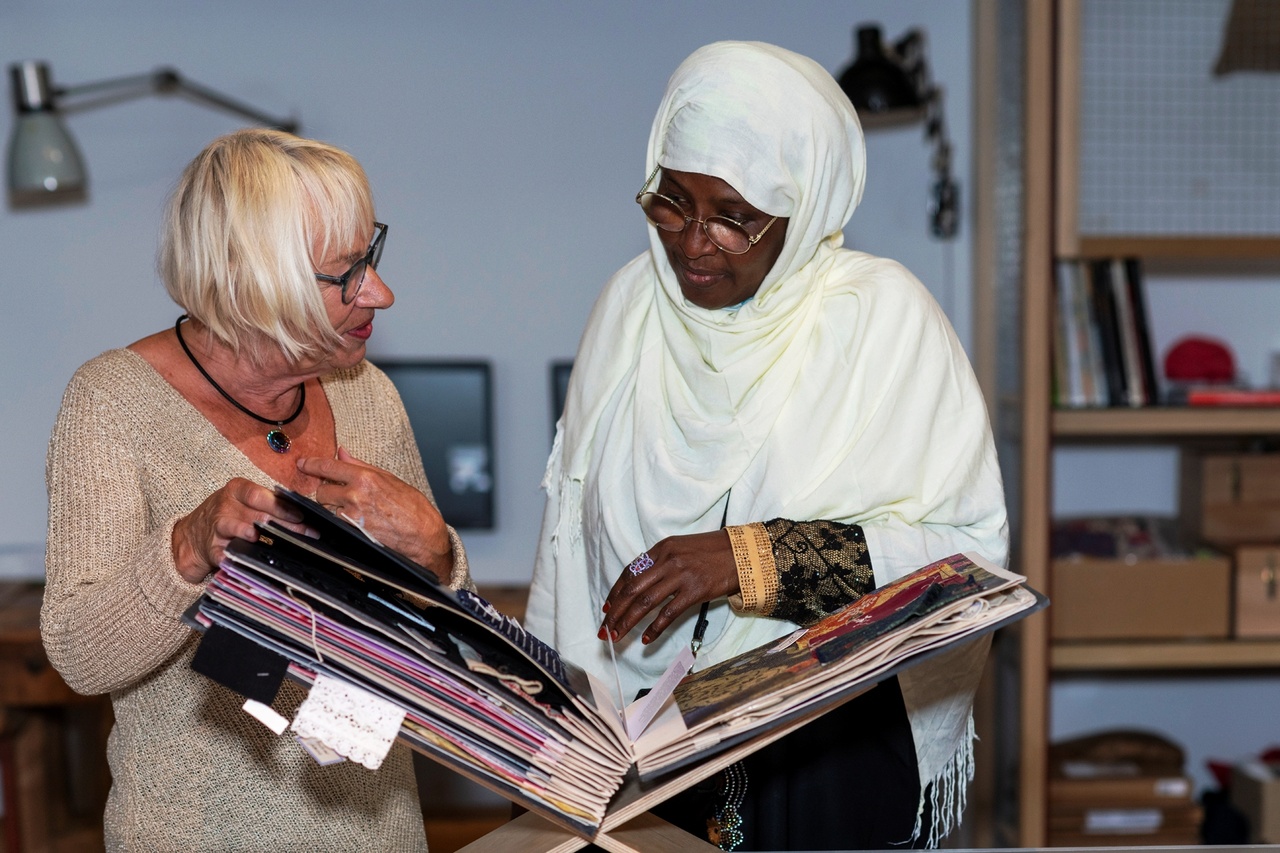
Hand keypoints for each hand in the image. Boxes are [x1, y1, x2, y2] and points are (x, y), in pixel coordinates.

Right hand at [171, 477, 308, 583]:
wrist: (194, 532)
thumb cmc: (231, 512)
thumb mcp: (246, 501)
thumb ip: (270, 504)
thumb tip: (303, 515)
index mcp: (238, 490)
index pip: (260, 495)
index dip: (280, 506)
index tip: (300, 516)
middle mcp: (226, 506)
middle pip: (256, 514)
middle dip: (282, 525)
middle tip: (304, 534)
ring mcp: (217, 526)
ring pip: (233, 527)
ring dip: (246, 532)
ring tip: (256, 536)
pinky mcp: (211, 547)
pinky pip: (220, 553)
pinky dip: (228, 557)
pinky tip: (240, 562)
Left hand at [296, 447, 452, 581]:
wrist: (423, 535)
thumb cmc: (413, 507)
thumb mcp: (390, 478)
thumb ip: (361, 465)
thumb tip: (342, 453)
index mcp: (365, 478)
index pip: (328, 467)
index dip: (311, 464)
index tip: (303, 463)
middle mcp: (355, 495)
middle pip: (321, 490)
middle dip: (325, 490)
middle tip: (337, 491)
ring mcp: (352, 516)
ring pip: (326, 508)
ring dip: (332, 506)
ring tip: (352, 507)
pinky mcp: (351, 532)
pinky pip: (335, 522)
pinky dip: (339, 519)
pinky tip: (356, 519)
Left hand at [599, 530, 739, 644]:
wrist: (742, 554)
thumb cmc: (711, 552)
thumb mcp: (681, 548)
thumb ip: (661, 563)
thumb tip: (640, 585)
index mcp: (661, 549)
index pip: (629, 573)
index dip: (615, 593)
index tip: (606, 608)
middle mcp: (667, 561)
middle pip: (632, 590)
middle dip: (614, 612)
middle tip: (605, 629)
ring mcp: (681, 576)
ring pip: (645, 603)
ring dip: (627, 622)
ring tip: (617, 637)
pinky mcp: (695, 592)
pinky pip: (668, 614)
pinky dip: (654, 628)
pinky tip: (646, 639)